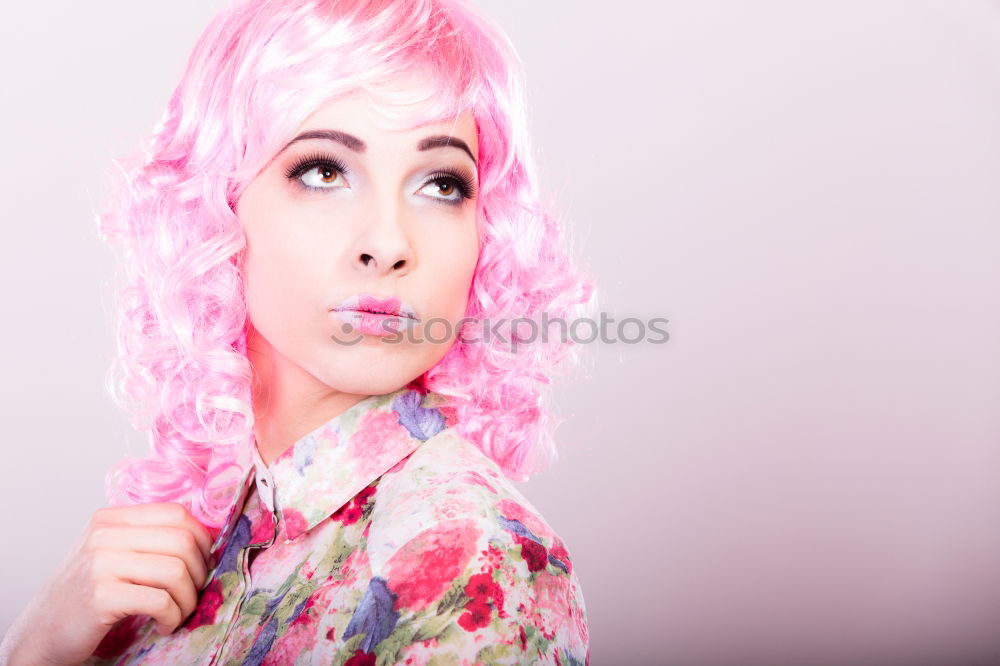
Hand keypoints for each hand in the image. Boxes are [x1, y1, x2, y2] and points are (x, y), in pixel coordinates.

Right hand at [0, 502, 212, 665]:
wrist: (40, 633)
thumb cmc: (85, 594)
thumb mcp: (111, 553)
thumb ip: (147, 539)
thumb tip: (207, 540)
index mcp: (111, 518)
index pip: (178, 513)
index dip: (202, 539)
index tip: (201, 564)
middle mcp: (105, 535)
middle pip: (183, 542)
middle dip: (199, 573)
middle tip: (191, 594)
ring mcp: (101, 564)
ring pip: (176, 571)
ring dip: (188, 600)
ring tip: (177, 613)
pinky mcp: (102, 596)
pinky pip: (161, 601)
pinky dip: (173, 617)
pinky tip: (163, 626)